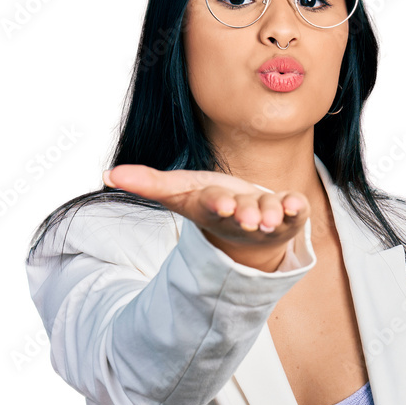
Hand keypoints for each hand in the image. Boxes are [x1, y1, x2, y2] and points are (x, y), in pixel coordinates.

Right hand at [102, 165, 308, 252]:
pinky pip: (296, 211)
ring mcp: (267, 217)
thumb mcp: (181, 191)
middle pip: (244, 214)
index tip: (222, 204)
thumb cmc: (213, 203)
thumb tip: (108, 176)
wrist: (249, 228)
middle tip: (249, 217)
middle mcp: (242, 216)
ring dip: (272, 214)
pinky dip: (297, 208)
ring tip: (273, 215)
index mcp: (215, 207)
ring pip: (271, 215)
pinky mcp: (290, 215)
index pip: (214, 204)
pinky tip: (296, 203)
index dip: (218, 203)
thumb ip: (149, 183)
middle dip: (247, 214)